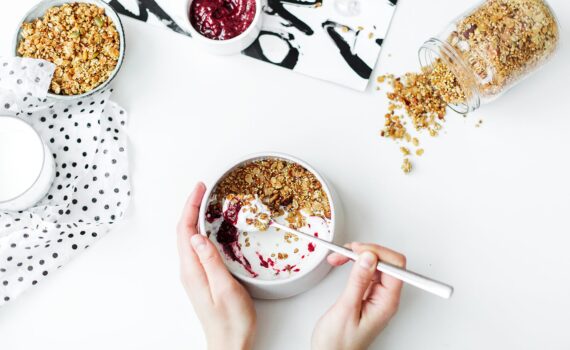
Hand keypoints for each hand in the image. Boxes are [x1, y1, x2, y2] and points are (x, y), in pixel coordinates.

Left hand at [176, 182, 255, 349]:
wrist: (230, 344)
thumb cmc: (231, 321)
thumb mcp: (225, 289)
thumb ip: (211, 261)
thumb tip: (198, 236)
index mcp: (192, 270)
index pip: (185, 231)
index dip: (190, 207)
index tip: (199, 188)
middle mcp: (189, 271)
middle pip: (183, 232)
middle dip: (190, 207)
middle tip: (202, 189)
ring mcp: (194, 275)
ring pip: (189, 239)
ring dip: (194, 217)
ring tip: (204, 202)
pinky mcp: (202, 278)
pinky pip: (196, 248)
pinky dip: (200, 231)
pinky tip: (209, 228)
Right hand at [312, 243, 405, 349]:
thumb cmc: (338, 343)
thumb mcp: (346, 309)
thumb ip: (358, 281)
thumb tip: (369, 257)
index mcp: (386, 302)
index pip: (395, 266)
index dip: (377, 252)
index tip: (357, 250)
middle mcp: (385, 298)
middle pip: (386, 262)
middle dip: (365, 251)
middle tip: (345, 252)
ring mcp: (377, 296)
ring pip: (375, 264)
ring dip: (357, 256)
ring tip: (339, 256)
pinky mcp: (367, 295)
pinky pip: (367, 272)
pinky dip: (354, 264)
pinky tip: (343, 263)